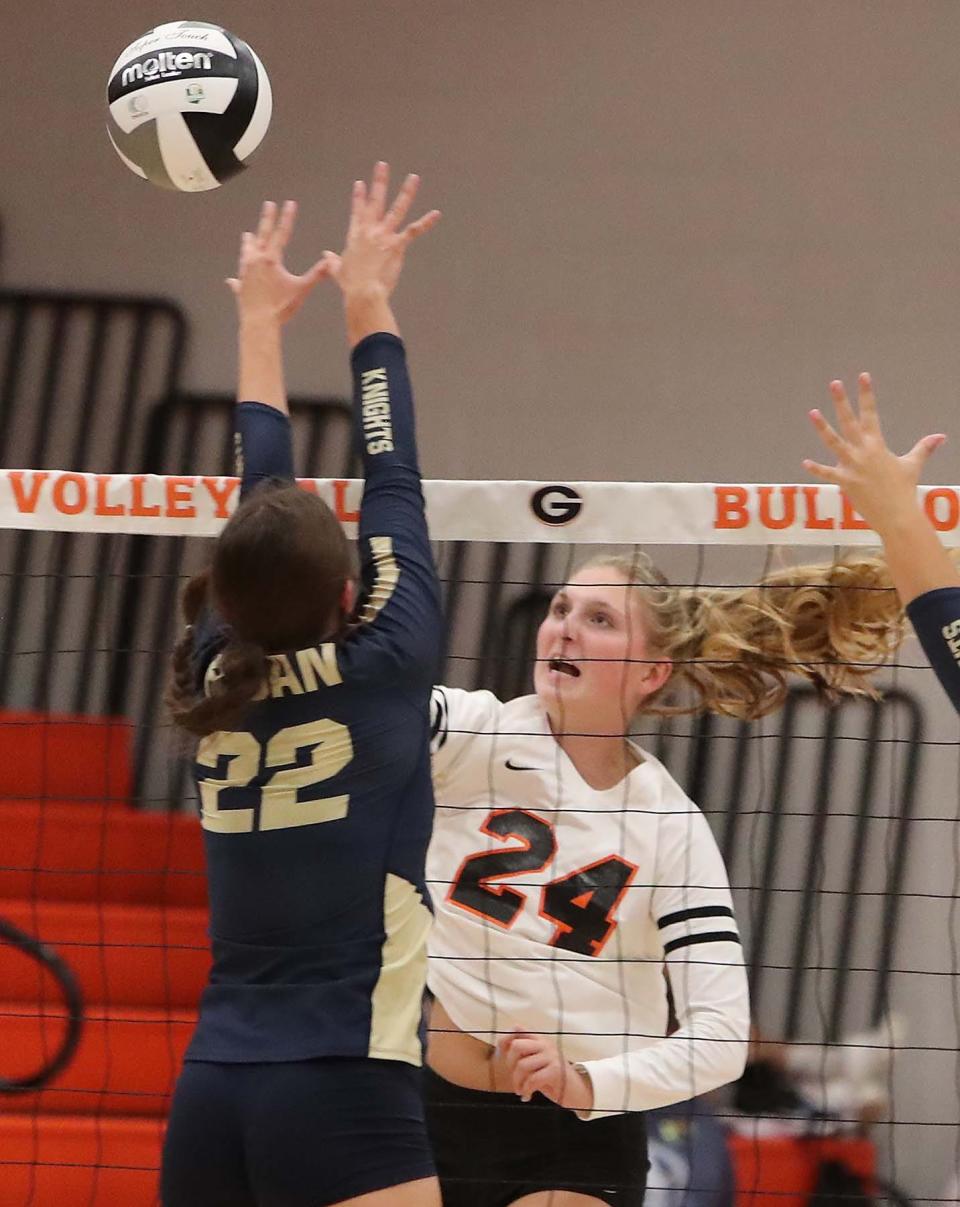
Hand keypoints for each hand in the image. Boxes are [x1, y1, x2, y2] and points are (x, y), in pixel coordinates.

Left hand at [227, 200, 327, 324]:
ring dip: (248, 242)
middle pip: (262, 235)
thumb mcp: (301, 289)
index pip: (281, 233)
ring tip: (247, 234)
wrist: (259, 322)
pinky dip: (238, 276)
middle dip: (267, 219)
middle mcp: (256, 261)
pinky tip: (232, 279)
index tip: (289, 203)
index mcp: (271, 259)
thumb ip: (315, 275)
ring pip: (247, 251)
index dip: (287, 217)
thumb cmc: (280, 307)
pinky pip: (238, 278)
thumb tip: (329, 262)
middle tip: (268, 205)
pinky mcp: (240, 286)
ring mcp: (246, 272)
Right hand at [323, 161, 440, 299]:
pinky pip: (414, 231)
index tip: (360, 184)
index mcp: (356, 236)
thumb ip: (332, 261)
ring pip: (397, 209)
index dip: (359, 197)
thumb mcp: (337, 271)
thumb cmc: (351, 285)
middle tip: (382, 165)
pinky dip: (426, 222)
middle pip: (376, 201)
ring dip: (406, 192)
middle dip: (379, 182)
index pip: (358, 211)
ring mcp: (385, 236)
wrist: (363, 292)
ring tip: (413, 178)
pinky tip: (436, 214)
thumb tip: (326, 256)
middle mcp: (370, 231)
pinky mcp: (397, 245)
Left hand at [497, 1029, 593, 1112]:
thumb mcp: (536, 1064)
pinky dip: (526, 1090)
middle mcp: (545, 1044)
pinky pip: (532, 1079)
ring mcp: (551, 1056)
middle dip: (510, 1065)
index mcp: (539, 1039)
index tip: (502, 1057)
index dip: (504, 1041)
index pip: (517, 1029)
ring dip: (517, 1083)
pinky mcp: (556, 1071)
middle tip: (515, 1078)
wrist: (578, 1092)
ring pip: (522, 1066)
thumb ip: (523, 1054)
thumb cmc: (553, 1078)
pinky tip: (528, 1096)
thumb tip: (501, 1044)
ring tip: (521, 1090)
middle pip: (516, 1046)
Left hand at [802, 373, 944, 532]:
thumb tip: (940, 436)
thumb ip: (924, 448)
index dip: (867, 394)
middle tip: (834, 383)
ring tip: (812, 412)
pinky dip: (816, 469)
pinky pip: (827, 473)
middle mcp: (863, 451)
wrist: (897, 514)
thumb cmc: (904, 490)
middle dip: (842, 401)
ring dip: (823, 427)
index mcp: (877, 445)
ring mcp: (852, 466)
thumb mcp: (912, 465)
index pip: (871, 413)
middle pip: (850, 421)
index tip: (863, 376)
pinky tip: (805, 462)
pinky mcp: (844, 481)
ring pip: (834, 442)